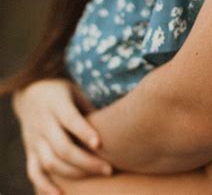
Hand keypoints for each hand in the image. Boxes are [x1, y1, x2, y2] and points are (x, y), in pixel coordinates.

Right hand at [13, 79, 112, 194]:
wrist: (30, 93)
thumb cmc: (63, 93)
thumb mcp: (75, 92)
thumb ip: (89, 107)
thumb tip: (115, 123)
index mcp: (56, 104)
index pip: (70, 120)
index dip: (84, 132)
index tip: (99, 144)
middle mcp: (43, 123)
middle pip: (62, 147)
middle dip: (86, 161)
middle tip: (108, 169)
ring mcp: (34, 139)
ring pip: (50, 162)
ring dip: (73, 174)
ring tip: (97, 176)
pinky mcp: (30, 152)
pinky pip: (34, 172)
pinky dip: (45, 186)